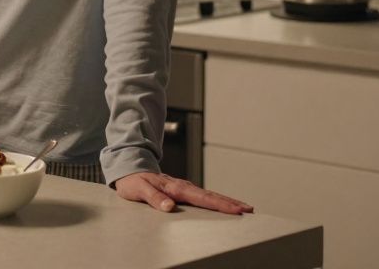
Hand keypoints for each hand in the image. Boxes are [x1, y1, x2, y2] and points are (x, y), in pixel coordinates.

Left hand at [114, 172, 252, 214]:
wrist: (129, 169)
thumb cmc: (133, 181)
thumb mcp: (138, 189)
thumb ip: (154, 198)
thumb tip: (169, 207)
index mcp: (175, 187)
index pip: (202, 198)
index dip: (220, 205)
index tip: (235, 210)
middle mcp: (183, 186)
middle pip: (211, 196)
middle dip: (230, 202)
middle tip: (249, 209)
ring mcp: (184, 188)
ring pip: (209, 195)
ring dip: (227, 201)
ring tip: (243, 207)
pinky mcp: (183, 190)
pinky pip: (203, 196)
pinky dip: (216, 200)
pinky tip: (224, 204)